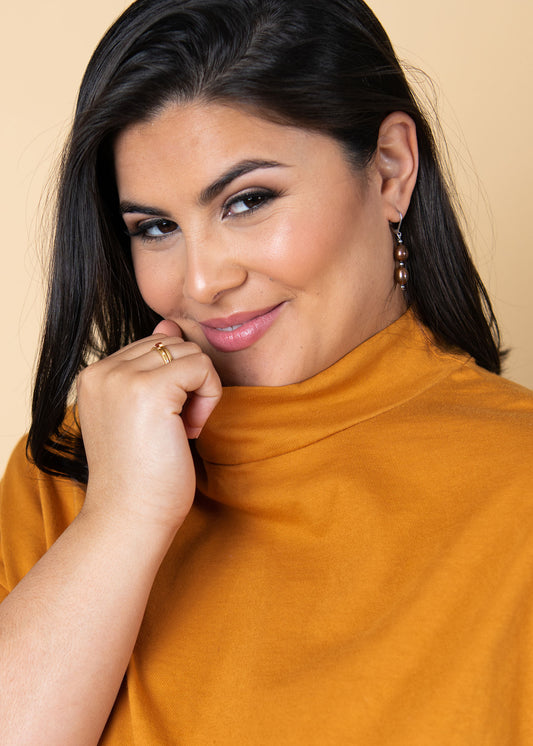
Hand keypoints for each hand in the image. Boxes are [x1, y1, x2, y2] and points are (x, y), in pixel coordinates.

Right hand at [76, 320, 221, 534]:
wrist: (130, 518)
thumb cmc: (140, 474)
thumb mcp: (142, 412)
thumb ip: (152, 366)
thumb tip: (170, 323)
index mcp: (94, 375)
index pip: (154, 345)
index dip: (173, 382)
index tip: (166, 423)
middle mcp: (102, 371)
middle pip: (173, 344)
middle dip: (188, 384)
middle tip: (179, 429)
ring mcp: (122, 378)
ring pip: (189, 352)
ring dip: (200, 391)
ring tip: (183, 430)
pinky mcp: (149, 389)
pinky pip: (202, 366)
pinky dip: (209, 397)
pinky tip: (192, 430)